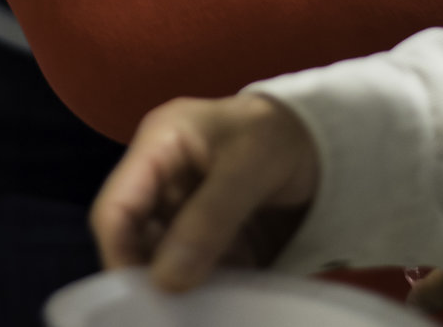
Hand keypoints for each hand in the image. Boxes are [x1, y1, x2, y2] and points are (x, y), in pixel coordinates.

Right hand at [90, 94, 320, 292]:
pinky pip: (195, 273)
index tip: (142, 298)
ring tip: (201, 312)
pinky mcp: (208, 239)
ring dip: (179, 290)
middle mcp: (161, 183)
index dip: (119, 253)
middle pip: (133, 240)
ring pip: (162, 262)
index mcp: (157, 147)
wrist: (327, 141)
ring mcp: (184, 213)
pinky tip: (219, 307)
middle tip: (171, 313)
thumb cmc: (282, 134)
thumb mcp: (249, 167)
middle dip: (148, 278)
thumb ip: (210, 219)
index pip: (115, 207)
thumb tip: (166, 281)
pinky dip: (205, 293)